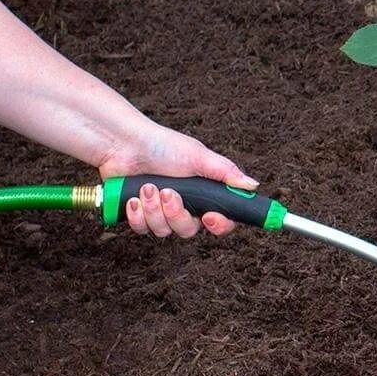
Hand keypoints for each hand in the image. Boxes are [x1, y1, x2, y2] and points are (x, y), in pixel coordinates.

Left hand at [95, 122, 257, 239]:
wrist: (124, 144)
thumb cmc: (162, 145)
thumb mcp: (199, 156)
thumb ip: (226, 173)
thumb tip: (252, 185)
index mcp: (202, 194)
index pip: (221, 220)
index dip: (219, 225)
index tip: (210, 217)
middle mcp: (183, 206)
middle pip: (189, 230)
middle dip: (176, 214)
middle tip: (169, 194)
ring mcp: (160, 213)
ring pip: (164, 231)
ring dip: (154, 210)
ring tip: (147, 188)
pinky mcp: (138, 216)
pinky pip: (142, 229)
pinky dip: (137, 214)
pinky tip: (133, 197)